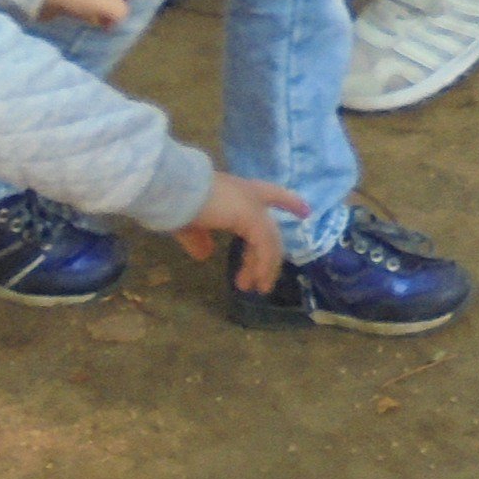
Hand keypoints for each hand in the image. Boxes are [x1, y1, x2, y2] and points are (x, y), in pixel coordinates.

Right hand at [175, 172, 311, 293]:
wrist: (173, 189)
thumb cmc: (178, 204)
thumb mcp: (189, 224)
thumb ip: (199, 238)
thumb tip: (204, 254)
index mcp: (238, 192)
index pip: (272, 194)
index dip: (288, 202)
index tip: (306, 211)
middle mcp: (251, 195)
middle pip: (269, 230)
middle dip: (265, 259)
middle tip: (255, 284)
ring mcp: (254, 206)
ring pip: (270, 240)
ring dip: (264, 267)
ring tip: (257, 289)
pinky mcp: (252, 217)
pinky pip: (265, 246)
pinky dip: (264, 265)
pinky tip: (258, 281)